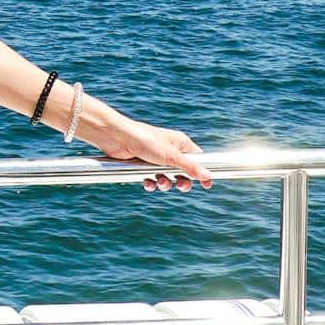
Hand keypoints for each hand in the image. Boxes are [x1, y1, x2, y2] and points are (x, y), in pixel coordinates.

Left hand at [89, 116, 214, 192]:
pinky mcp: (143, 165)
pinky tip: (147, 183)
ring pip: (167, 178)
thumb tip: (207, 175)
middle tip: (181, 186)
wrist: (117, 138)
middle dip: (182, 182)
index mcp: (180, 144)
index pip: (198, 159)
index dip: (203, 172)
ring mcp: (156, 159)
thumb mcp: (171, 156)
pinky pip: (152, 179)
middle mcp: (170, 151)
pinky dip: (151, 183)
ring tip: (160, 182)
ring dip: (165, 184)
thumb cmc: (145, 140)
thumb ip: (190, 167)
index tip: (207, 185)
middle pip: (183, 172)